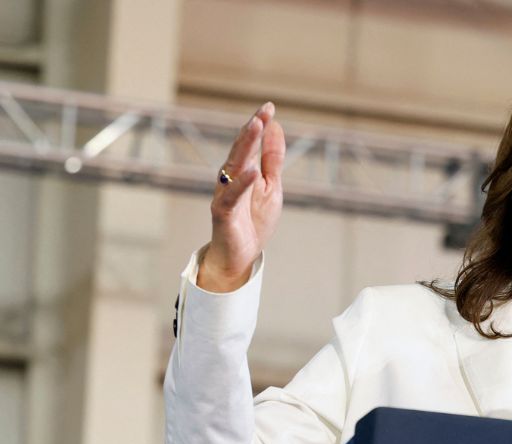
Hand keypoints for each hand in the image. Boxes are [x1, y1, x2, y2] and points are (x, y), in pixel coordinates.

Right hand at [198, 102, 285, 291]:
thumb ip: (272, 159)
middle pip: (240, 149)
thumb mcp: (271, 186)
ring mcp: (225, 194)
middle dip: (251, 129)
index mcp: (244, 171)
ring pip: (233, 165)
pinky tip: (253, 171)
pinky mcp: (223, 212)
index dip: (259, 125)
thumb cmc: (253, 220)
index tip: (269, 107)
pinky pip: (231, 196)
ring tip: (256, 127)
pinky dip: (242, 183)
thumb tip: (276, 128)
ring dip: (244, 146)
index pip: (251, 144)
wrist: (241, 256)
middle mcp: (231, 178)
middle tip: (262, 112)